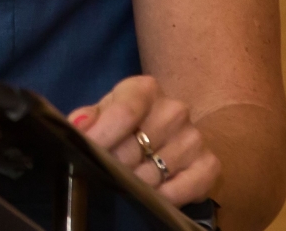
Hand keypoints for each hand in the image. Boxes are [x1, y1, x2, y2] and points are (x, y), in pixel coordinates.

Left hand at [69, 75, 219, 206]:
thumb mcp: (105, 112)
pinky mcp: (209, 165)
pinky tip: (152, 192)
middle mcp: (174, 110)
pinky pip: (179, 190)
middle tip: (107, 169)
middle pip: (134, 148)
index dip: (103, 136)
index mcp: (145, 89)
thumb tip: (77, 126)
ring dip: (135, 183)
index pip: (124, 112)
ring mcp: (194, 137)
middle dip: (114, 164)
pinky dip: (160, 197)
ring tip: (129, 178)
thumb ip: (88, 117)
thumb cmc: (129, 123)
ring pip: (152, 173)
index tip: (88, 153)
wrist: (172, 135)